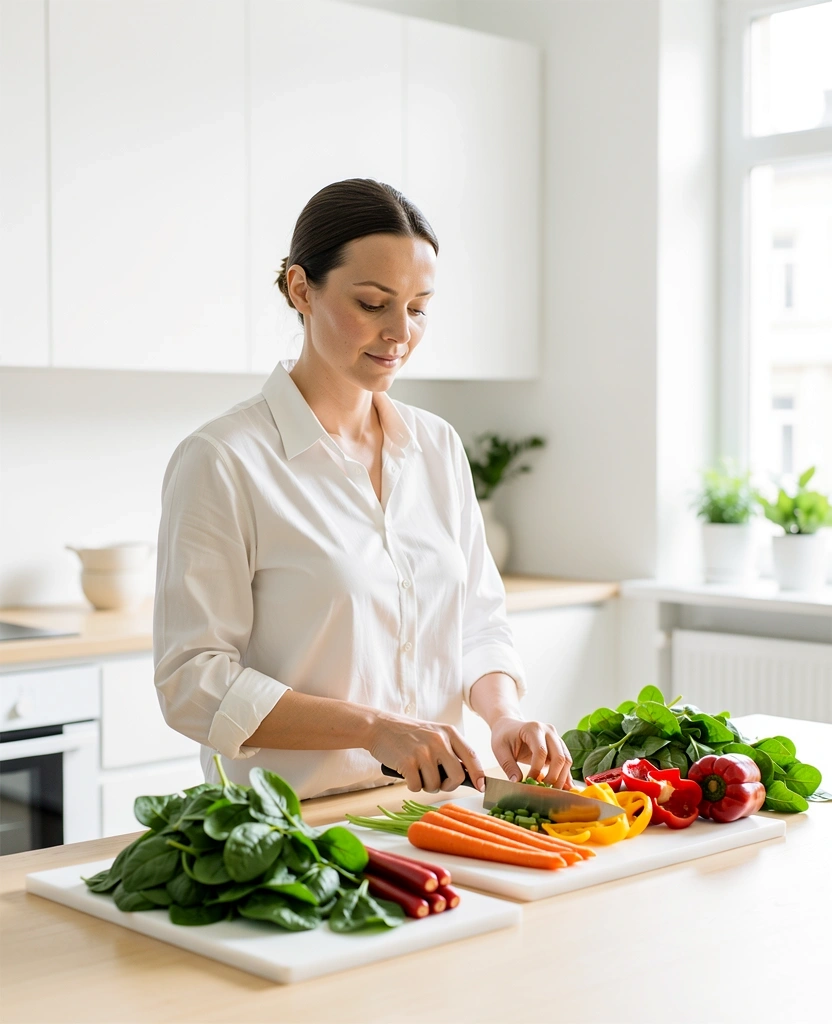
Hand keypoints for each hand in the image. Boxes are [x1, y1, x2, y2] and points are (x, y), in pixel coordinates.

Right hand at [366, 711, 485, 793]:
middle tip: (439, 783)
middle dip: (449, 786)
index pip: (472, 756)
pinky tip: (407, 774)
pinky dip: (413, 785)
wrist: (379, 726)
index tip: (481, 786)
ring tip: (418, 774)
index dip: (478, 774)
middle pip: (457, 776)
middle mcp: (439, 741)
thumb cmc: (408, 734)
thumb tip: (467, 775)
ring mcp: (423, 751)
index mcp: (449, 732)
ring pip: (436, 785)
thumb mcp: (434, 733)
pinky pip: (417, 786)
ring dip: (427, 785)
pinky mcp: (407, 762)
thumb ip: (450, 749)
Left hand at [490, 716, 572, 788]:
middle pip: (559, 756)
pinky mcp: (558, 745)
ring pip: (566, 759)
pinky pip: (566, 761)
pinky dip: (565, 775)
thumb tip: (517, 782)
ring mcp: (555, 737)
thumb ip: (508, 766)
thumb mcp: (500, 750)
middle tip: (544, 790)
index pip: (541, 751)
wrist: (508, 726)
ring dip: (562, 777)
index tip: (529, 782)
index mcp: (533, 728)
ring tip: (552, 791)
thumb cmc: (504, 736)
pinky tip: (564, 787)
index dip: (536, 769)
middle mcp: (548, 731)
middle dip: (553, 777)